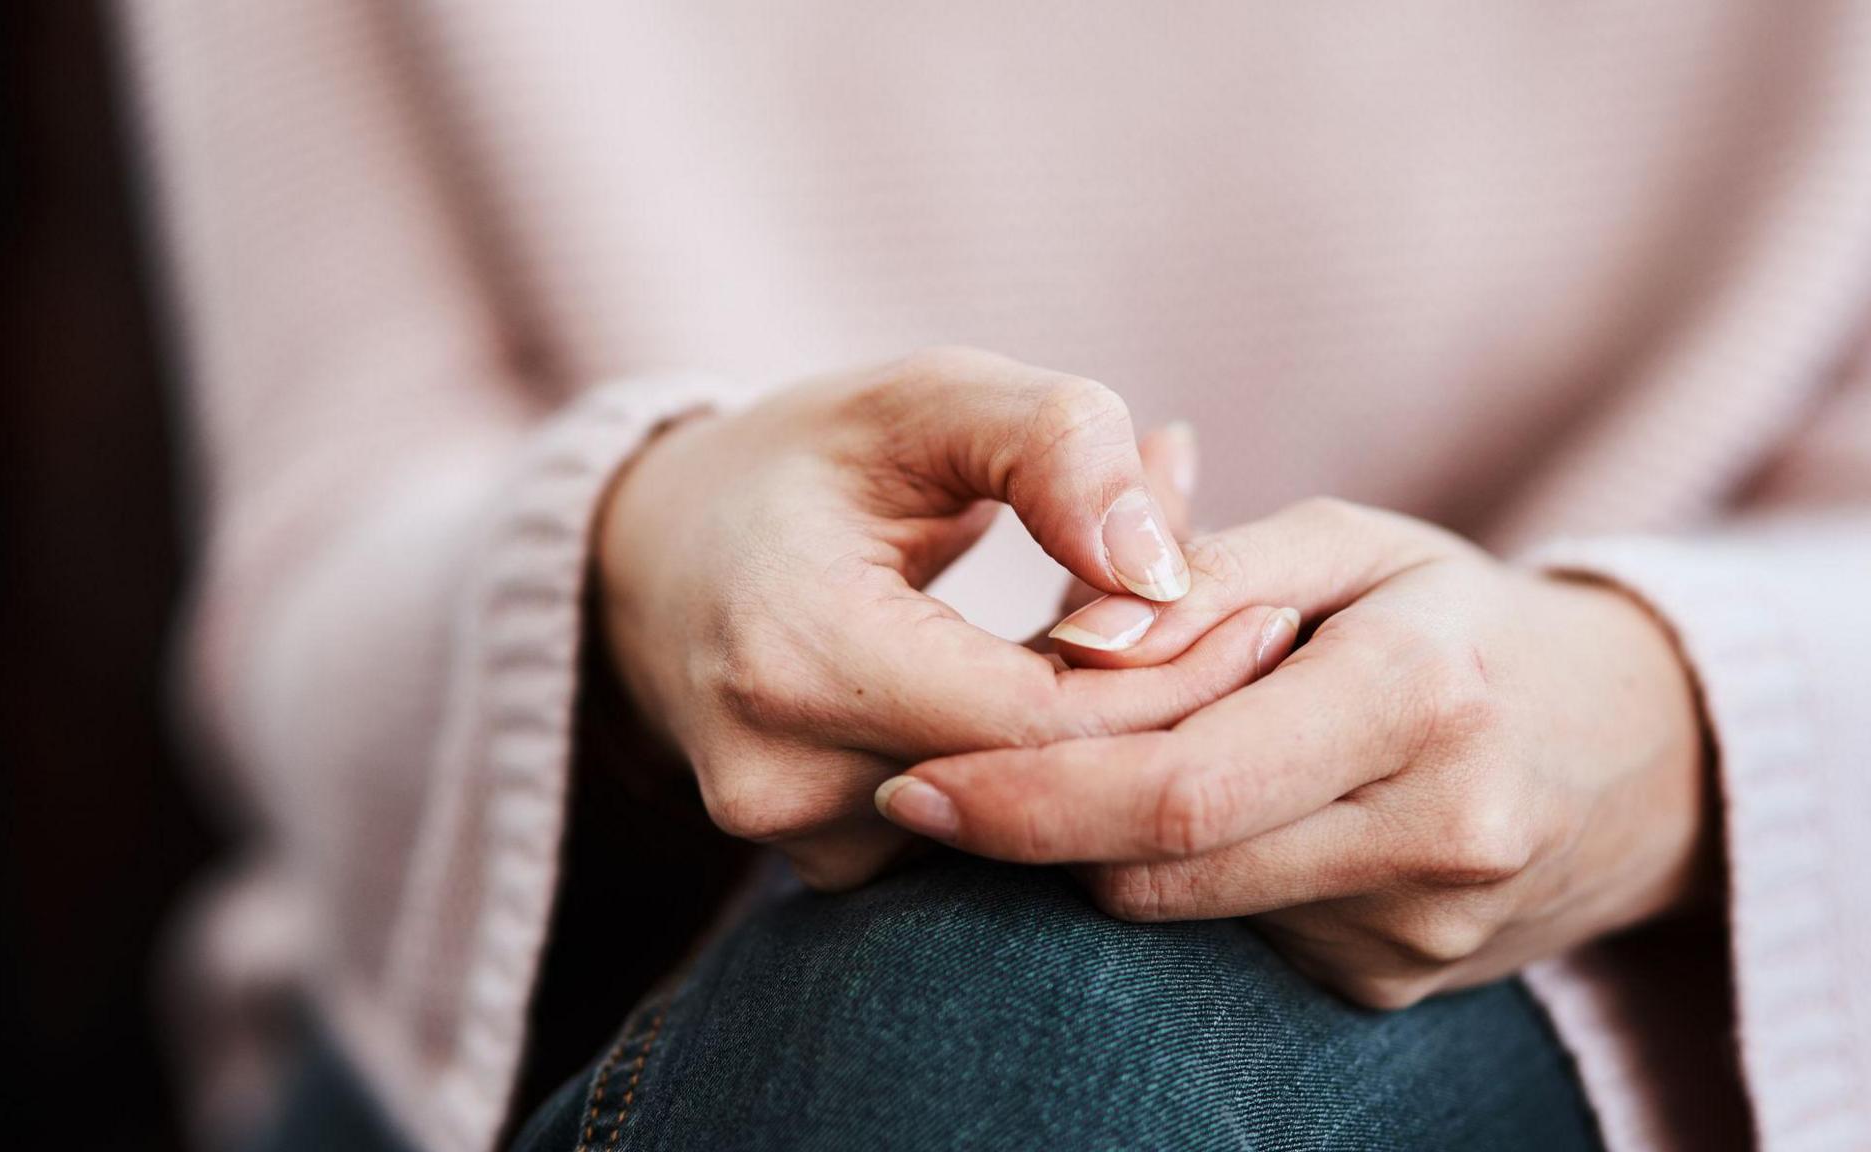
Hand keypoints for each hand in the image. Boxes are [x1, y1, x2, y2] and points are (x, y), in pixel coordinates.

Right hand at [596, 348, 1284, 888]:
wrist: (656, 562)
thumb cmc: (805, 462)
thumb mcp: (926, 399)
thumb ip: (1055, 448)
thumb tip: (1165, 573)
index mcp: (796, 652)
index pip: (1047, 721)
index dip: (1175, 677)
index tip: (1267, 614)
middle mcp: (781, 778)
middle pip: (1046, 790)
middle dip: (1161, 715)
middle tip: (1253, 631)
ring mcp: (793, 843)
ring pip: (1023, 827)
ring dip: (1105, 744)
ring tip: (1156, 640)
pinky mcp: (820, 872)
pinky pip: (979, 837)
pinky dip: (1043, 770)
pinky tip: (1070, 691)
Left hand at [876, 498, 1712, 1006]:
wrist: (1629, 751)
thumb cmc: (1454, 616)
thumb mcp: (1348, 543)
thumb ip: (1204, 574)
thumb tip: (1071, 643)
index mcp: (1422, 697)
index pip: (1176, 788)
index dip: (1025, 797)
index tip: (914, 786)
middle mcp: (1433, 834)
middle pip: (1159, 870)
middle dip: (1034, 831)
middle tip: (937, 789)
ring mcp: (1418, 932)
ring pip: (1181, 910)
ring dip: (1109, 845)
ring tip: (1120, 760)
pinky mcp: (1393, 985)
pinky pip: (1230, 937)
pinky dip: (1187, 877)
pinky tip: (1214, 814)